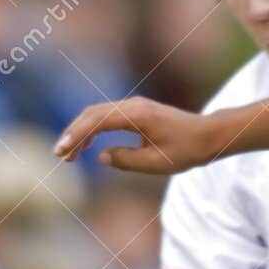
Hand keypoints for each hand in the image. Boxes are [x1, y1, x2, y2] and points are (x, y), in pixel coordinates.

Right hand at [55, 97, 225, 173]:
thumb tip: (101, 156)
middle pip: (92, 114)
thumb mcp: (157, 162)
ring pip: (97, 115)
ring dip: (81, 132)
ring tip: (69, 155)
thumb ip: (127, 160)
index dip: (77, 135)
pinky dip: (93, 130)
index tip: (63, 150)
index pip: (98, 121)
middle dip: (73, 133)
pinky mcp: (136, 112)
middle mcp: (133, 106)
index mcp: (137, 115)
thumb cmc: (187, 150)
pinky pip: (107, 118)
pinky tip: (86, 147)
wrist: (208, 135)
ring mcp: (134, 106)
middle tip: (60, 155)